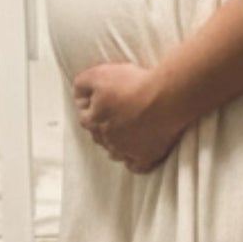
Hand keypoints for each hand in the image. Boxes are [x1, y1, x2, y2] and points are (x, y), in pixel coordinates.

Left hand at [71, 62, 187, 175]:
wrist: (166, 97)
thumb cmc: (133, 84)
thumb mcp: (98, 75)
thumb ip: (82, 85)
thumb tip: (77, 95)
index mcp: (94, 121)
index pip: (84, 118)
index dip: (91, 108)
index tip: (100, 101)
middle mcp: (108, 139)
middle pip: (99, 137)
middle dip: (103, 127)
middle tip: (115, 116)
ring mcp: (127, 151)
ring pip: (115, 152)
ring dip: (117, 144)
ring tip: (126, 134)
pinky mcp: (147, 157)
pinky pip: (136, 166)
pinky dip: (134, 160)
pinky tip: (136, 153)